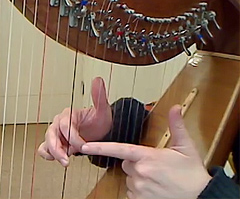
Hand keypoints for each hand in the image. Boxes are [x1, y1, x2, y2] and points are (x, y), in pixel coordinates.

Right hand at [38, 77, 111, 166]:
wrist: (101, 131)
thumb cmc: (100, 121)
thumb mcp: (102, 110)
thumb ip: (99, 96)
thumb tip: (98, 80)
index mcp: (69, 114)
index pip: (65, 125)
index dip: (72, 137)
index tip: (82, 145)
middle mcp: (60, 123)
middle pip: (51, 135)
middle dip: (57, 148)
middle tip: (66, 160)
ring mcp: (58, 133)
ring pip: (47, 142)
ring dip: (53, 153)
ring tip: (64, 161)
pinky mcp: (57, 143)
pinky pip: (46, 149)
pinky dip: (49, 155)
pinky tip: (59, 158)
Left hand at [81, 105, 211, 198]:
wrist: (200, 197)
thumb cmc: (191, 173)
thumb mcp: (186, 146)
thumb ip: (176, 125)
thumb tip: (175, 107)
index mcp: (148, 157)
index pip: (120, 149)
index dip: (100, 147)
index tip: (85, 147)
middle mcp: (141, 173)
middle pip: (127, 163)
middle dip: (136, 162)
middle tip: (155, 165)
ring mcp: (140, 189)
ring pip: (130, 177)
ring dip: (139, 176)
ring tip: (157, 178)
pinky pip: (132, 192)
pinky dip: (140, 189)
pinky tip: (154, 187)